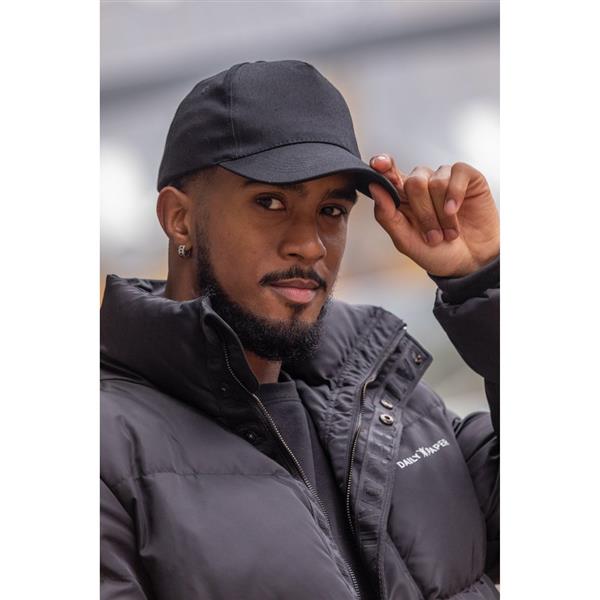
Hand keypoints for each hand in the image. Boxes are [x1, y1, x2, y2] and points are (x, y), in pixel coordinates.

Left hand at [368, 156, 498, 276]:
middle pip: (414, 182)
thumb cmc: (436, 252)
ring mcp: (444, 179)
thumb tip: (374, 188)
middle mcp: (422, 184)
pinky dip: (455, 195)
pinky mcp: (467, 178)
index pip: (388, 173)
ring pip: (437, 181)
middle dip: (424, 213)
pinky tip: (455, 211)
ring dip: (442, 213)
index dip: (383, 165)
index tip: (379, 165)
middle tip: (433, 236)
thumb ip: (386, 215)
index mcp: (402, 197)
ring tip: (448, 232)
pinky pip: (458, 174)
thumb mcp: (405, 241)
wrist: (469, 263)